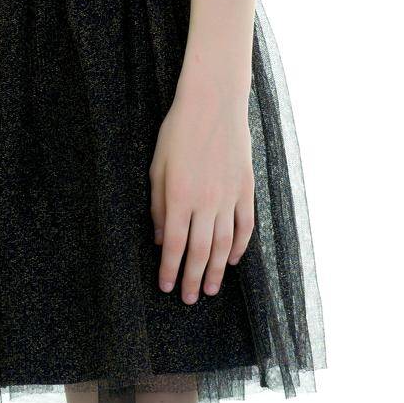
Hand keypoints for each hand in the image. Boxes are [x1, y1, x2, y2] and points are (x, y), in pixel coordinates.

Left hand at [148, 76, 255, 303]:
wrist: (214, 104)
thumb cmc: (179, 131)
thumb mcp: (158, 166)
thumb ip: (158, 205)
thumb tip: (159, 238)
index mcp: (179, 197)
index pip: (174, 245)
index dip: (170, 270)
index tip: (166, 287)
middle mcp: (206, 202)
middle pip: (199, 251)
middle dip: (192, 279)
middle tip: (189, 299)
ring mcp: (229, 197)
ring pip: (223, 244)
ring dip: (215, 270)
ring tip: (209, 289)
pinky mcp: (246, 189)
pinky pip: (245, 226)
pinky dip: (239, 246)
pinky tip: (231, 259)